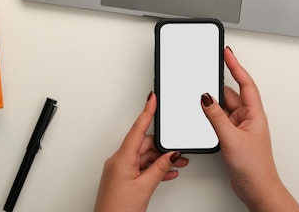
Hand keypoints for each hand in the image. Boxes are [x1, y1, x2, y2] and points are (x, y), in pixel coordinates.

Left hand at [94, 92, 188, 211]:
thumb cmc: (118, 210)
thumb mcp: (145, 187)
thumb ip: (160, 168)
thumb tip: (171, 155)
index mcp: (121, 158)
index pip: (137, 129)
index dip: (146, 112)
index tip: (152, 98)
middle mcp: (118, 161)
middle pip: (144, 144)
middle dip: (163, 146)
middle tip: (179, 150)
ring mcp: (120, 170)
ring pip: (144, 157)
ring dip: (161, 160)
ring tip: (178, 163)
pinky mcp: (122, 179)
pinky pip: (141, 167)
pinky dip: (154, 169)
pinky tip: (167, 172)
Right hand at [201, 47, 298, 211]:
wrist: (256, 189)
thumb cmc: (255, 167)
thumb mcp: (231, 138)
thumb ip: (216, 116)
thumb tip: (206, 98)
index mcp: (254, 113)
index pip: (244, 83)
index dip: (235, 66)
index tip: (227, 53)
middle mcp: (247, 118)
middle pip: (229, 94)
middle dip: (215, 88)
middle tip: (203, 77)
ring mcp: (239, 127)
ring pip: (221, 108)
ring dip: (211, 106)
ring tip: (199, 103)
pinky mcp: (231, 137)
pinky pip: (218, 120)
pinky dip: (209, 117)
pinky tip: (202, 119)